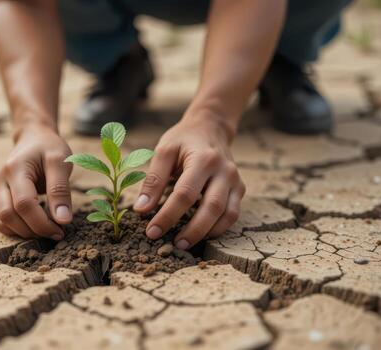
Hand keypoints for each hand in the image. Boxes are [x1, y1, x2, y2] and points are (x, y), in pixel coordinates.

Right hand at [0, 123, 72, 239]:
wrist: (33, 137)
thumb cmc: (49, 147)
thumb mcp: (61, 161)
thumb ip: (60, 189)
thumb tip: (63, 220)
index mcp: (15, 169)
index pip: (24, 204)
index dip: (41, 222)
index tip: (61, 230)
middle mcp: (0, 180)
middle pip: (9, 216)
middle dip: (33, 230)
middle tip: (56, 233)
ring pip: (2, 222)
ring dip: (24, 233)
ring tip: (47, 230)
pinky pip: (1, 221)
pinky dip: (17, 229)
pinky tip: (35, 227)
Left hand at [133, 116, 244, 248]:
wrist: (210, 127)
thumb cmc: (183, 139)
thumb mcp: (164, 151)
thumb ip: (153, 180)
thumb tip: (141, 210)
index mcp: (203, 159)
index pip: (185, 194)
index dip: (168, 216)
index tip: (152, 231)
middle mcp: (224, 170)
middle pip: (211, 208)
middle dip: (192, 230)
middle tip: (173, 245)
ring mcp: (235, 180)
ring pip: (227, 215)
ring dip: (207, 233)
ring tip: (185, 244)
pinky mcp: (239, 188)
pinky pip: (233, 214)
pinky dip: (219, 228)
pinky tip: (201, 234)